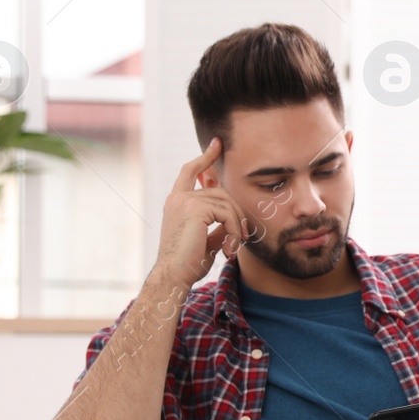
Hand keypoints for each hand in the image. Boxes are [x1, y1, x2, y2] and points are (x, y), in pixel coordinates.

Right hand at [152, 137, 257, 288]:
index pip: (191, 171)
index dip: (205, 157)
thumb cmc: (188, 262)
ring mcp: (185, 201)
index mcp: (177, 201)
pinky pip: (227, 213)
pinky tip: (229, 247)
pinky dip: (234, 231)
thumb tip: (232, 215)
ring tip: (235, 246)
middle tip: (244, 236)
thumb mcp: (205, 237)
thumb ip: (216, 221)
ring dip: (237, 226)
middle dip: (237, 212)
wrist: (174, 275)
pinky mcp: (194, 208)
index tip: (217, 144)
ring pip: (227, 203)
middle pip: (221, 191)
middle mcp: (178, 197)